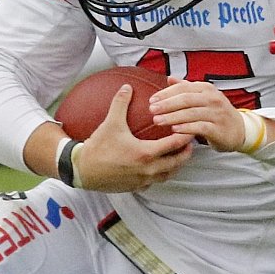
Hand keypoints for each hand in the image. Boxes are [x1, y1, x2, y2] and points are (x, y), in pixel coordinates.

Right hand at [73, 84, 193, 191]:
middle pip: (177, 162)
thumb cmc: (98, 147)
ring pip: (168, 174)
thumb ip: (121, 103)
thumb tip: (127, 87)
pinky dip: (161, 173)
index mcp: (146, 153)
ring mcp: (143, 180)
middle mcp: (148, 169)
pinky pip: (155, 181)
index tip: (191, 127)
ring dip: (175, 164)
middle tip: (190, 141)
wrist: (82, 171)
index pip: (175, 144)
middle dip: (186, 152)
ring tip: (178, 153)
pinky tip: (159, 165)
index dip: (186, 135)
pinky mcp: (136, 187)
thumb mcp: (110, 123)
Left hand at [149, 80, 257, 151]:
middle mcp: (213, 98)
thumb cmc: (216, 113)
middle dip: (167, 104)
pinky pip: (200, 127)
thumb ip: (186, 88)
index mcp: (207, 89)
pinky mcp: (219, 129)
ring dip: (172, 117)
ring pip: (191, 113)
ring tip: (157, 121)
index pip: (183, 88)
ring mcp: (217, 113)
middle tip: (151, 109)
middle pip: (186, 99)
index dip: (166, 94)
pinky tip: (174, 130)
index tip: (151, 100)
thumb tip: (169, 78)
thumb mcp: (203, 97)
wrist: (239, 130)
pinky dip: (186, 128)